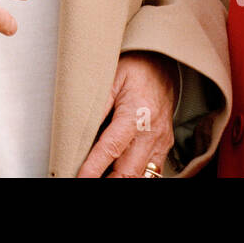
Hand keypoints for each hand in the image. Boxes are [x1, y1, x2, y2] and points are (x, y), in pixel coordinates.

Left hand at [77, 51, 178, 177]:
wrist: (164, 62)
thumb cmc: (136, 67)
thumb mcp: (112, 77)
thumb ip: (98, 104)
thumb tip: (79, 127)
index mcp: (137, 113)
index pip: (111, 148)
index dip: (93, 167)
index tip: (80, 177)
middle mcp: (152, 132)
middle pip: (128, 171)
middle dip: (108, 180)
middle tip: (86, 179)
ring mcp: (161, 141)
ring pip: (142, 176)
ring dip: (121, 179)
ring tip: (101, 176)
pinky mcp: (164, 145)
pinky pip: (151, 170)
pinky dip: (134, 175)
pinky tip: (117, 173)